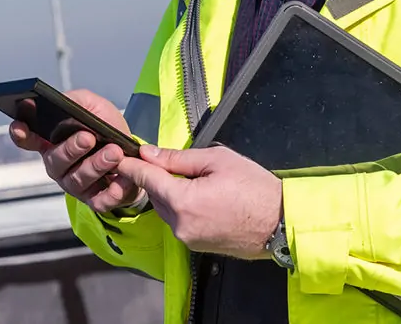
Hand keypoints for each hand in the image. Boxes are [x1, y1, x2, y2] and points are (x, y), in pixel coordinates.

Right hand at [8, 89, 143, 214]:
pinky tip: (121, 179)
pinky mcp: (94, 199)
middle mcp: (58, 165)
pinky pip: (98, 200)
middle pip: (55, 161)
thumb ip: (78, 101)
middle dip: (71, 149)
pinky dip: (112, 191)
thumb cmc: (107, 130)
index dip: (21, 134)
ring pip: (78, 179)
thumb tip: (64, 102)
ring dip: (96, 165)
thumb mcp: (95, 107)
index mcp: (52, 141)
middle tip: (88, 138)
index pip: (28, 139)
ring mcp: (74, 184)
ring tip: (114, 152)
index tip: (20, 127)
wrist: (134, 156)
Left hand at [116, 145, 281, 258]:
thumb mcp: (217, 160)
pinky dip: (180, 207)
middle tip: (162, 159)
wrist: (281, 222)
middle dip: (155, 177)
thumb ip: (178, 158)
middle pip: (155, 195)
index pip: (146, 179)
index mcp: (182, 201)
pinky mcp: (196, 246)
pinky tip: (199, 196)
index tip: (119, 156)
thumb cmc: (254, 187)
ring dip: (169, 193)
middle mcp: (179, 225)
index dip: (131, 165)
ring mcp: (187, 239)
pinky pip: (178, 221)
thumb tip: (149, 153)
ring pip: (165, 209)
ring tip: (190, 177)